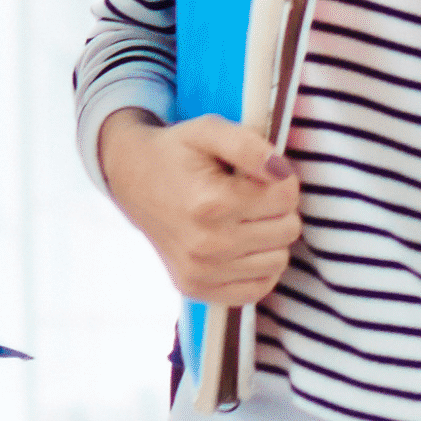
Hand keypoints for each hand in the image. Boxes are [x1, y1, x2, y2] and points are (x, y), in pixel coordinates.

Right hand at [99, 111, 302, 305]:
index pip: (286, 196)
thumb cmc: (176, 153)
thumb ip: (248, 145)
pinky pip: (258, 288)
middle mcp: (206, 244)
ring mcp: (200, 272)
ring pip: (279, 260)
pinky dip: (258, 267)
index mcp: (211, 203)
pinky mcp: (196, 289)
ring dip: (270, 238)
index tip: (259, 174)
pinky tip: (243, 246)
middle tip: (252, 195)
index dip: (282, 179)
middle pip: (288, 230)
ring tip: (245, 219)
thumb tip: (281, 172)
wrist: (132, 179)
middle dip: (278, 208)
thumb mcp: (208, 130)